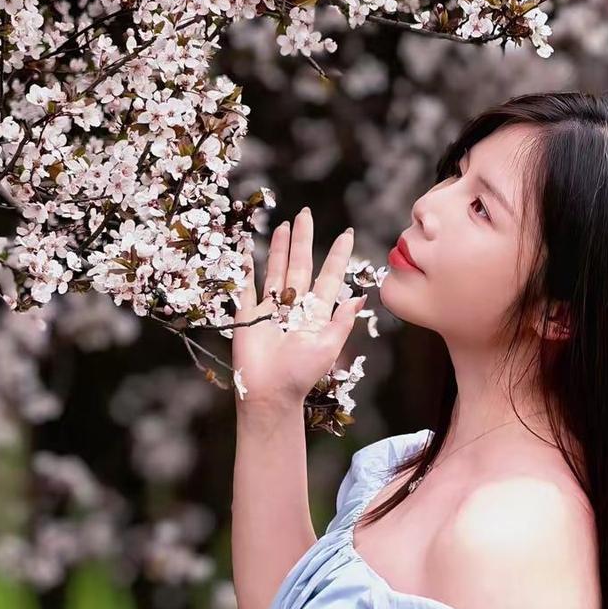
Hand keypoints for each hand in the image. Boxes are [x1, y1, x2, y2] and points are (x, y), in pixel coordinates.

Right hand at [230, 207, 365, 407]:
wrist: (270, 393)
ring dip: (279, 248)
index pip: (328, 277)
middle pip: (299, 265)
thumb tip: (362, 295)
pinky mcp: (248, 315)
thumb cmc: (301, 374)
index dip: (336, 256)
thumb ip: (343, 321)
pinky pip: (246, 287)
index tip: (346, 234)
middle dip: (303, 240)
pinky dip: (245, 269)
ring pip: (276, 271)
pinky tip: (247, 251)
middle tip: (305, 214)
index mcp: (316, 313)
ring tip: (284, 225)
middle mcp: (294, 307)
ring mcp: (270, 309)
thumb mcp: (329, 347)